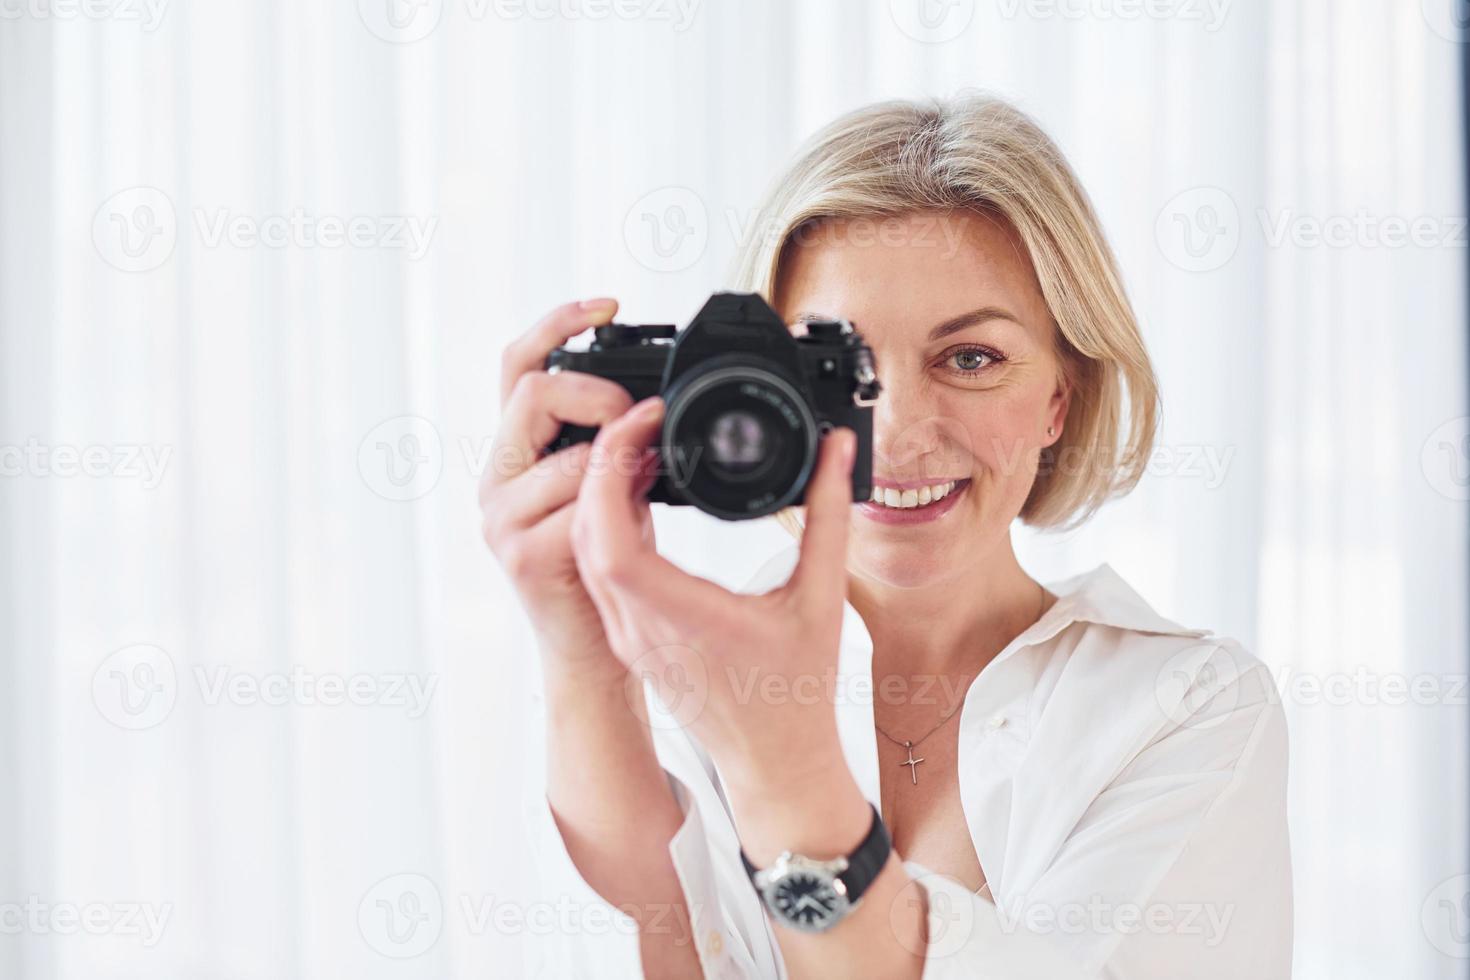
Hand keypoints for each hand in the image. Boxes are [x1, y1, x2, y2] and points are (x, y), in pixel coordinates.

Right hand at [480, 298, 652, 674]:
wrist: (594, 649)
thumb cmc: (605, 566)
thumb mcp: (613, 488)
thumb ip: (614, 443)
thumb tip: (651, 402)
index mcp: (515, 452)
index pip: (516, 365)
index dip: (556, 323)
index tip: (607, 304)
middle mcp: (496, 478)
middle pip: (532, 391)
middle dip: (598, 393)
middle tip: (642, 417)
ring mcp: (501, 516)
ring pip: (565, 450)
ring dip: (619, 454)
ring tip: (654, 474)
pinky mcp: (520, 553)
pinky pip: (576, 503)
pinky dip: (617, 500)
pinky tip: (642, 511)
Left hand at [568, 394, 859, 789]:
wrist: (777, 765)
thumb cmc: (799, 693)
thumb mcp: (823, 596)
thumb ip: (831, 515)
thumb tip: (838, 450)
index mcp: (681, 620)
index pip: (609, 539)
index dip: (610, 471)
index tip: (643, 425)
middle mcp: (642, 630)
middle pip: (586, 535)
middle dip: (601, 468)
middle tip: (642, 423)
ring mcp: (632, 638)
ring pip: (586, 554)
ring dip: (600, 496)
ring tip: (643, 451)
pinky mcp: (634, 642)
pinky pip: (601, 574)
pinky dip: (608, 527)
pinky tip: (640, 498)